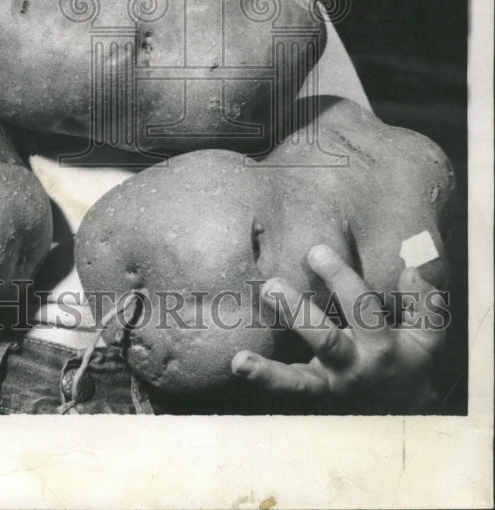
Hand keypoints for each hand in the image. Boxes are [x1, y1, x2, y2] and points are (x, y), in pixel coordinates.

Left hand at [230, 244, 444, 412]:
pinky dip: (264, 378)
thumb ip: (425, 303)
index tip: (316, 251)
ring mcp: (331, 386)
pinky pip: (288, 390)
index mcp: (383, 346)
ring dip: (268, 372)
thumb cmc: (408, 360)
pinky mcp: (314, 396)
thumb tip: (411, 269)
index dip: (341, 279)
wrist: (403, 414)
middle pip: (326, 341)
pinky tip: (238, 363)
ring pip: (299, 382)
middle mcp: (355, 368)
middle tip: (272, 285)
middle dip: (298, 313)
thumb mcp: (427, 336)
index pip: (363, 308)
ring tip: (241, 362)